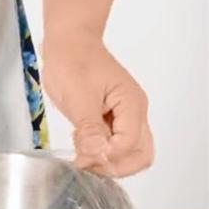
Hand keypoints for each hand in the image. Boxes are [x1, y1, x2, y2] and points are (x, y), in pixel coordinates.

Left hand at [43, 38, 153, 176]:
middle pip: (140, 154)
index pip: (130, 145)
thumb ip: (89, 129)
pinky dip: (100, 149)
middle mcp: (134, 112)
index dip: (106, 155)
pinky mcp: (112, 118)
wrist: (68, 44)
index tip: (81, 155)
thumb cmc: (73, 63)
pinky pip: (114, 142)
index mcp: (131, 105)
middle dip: (113, 165)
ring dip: (107, 159)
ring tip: (81, 149)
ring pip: (129, 152)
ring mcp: (125, 116)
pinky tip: (81, 141)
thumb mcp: (78, 98)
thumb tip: (98, 154)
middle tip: (85, 161)